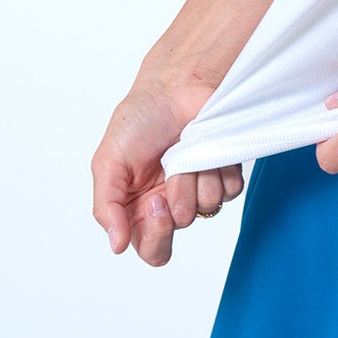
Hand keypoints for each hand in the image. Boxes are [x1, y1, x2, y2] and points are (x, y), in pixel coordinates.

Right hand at [91, 77, 243, 265]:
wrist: (174, 86)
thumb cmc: (139, 120)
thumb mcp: (108, 163)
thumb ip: (106, 207)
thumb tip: (116, 246)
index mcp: (140, 208)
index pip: (153, 250)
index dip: (157, 235)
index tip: (156, 203)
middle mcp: (171, 203)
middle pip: (183, 230)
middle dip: (179, 204)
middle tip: (173, 173)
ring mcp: (199, 188)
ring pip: (209, 207)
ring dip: (197, 177)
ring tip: (184, 149)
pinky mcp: (224, 172)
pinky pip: (231, 189)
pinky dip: (219, 168)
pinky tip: (204, 147)